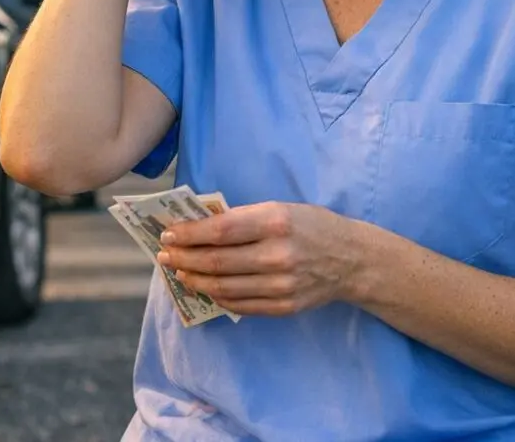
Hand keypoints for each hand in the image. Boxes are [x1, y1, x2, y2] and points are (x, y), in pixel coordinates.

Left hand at [156, 201, 365, 317]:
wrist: (351, 260)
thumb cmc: (308, 226)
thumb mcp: (278, 208)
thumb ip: (240, 218)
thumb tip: (195, 226)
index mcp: (275, 222)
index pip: (219, 231)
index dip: (188, 235)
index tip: (168, 234)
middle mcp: (278, 256)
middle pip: (216, 262)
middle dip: (183, 258)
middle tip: (164, 255)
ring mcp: (281, 286)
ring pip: (223, 287)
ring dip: (193, 280)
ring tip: (178, 271)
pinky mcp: (284, 307)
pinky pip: (239, 304)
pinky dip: (215, 296)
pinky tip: (203, 287)